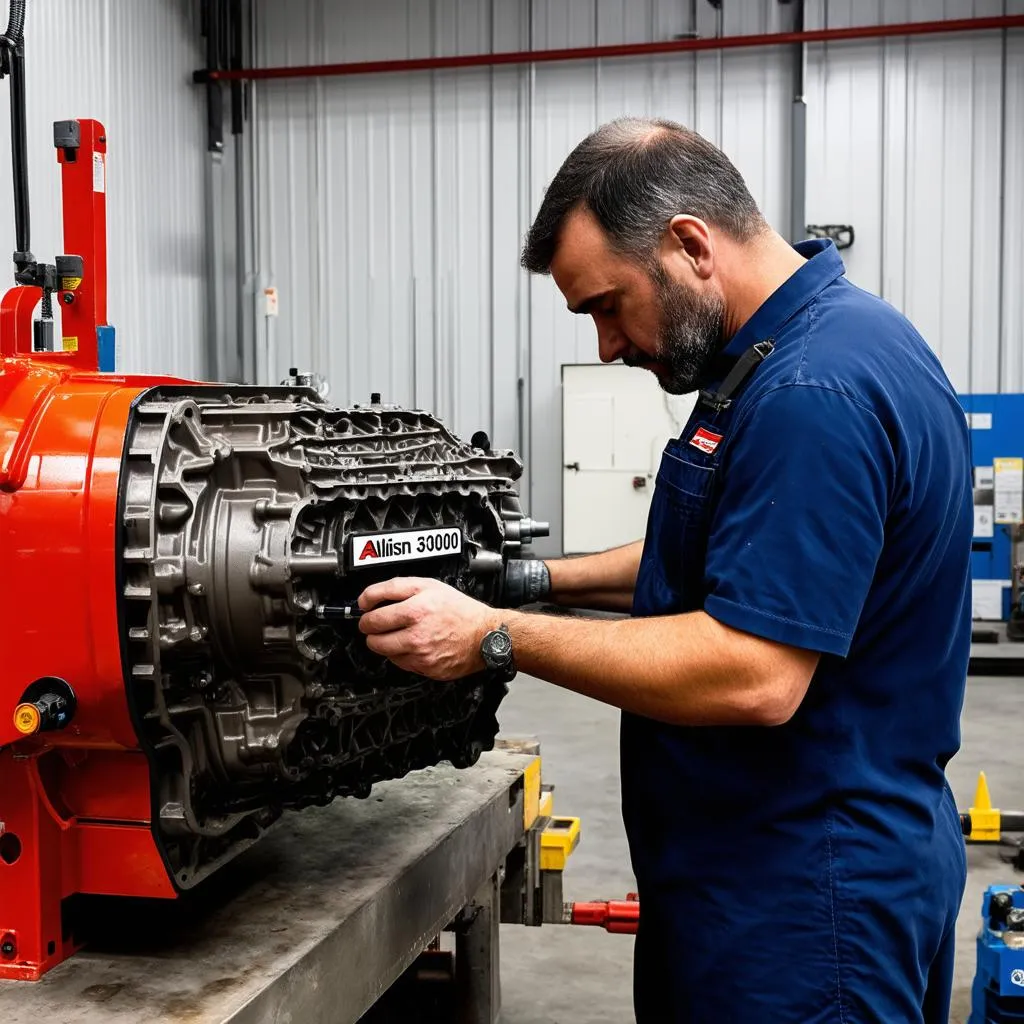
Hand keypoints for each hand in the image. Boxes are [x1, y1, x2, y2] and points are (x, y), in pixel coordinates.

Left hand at [357, 577, 501, 680]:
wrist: (486, 635)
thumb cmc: (461, 609)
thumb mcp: (430, 585)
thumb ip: (397, 587)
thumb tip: (371, 597)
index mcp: (415, 610)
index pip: (373, 612)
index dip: (364, 607)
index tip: (364, 607)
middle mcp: (416, 634)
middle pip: (373, 635)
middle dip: (369, 627)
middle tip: (375, 623)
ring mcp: (420, 654)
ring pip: (383, 651)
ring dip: (383, 642)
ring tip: (395, 633)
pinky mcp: (426, 668)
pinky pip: (400, 663)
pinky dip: (400, 654)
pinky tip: (411, 644)